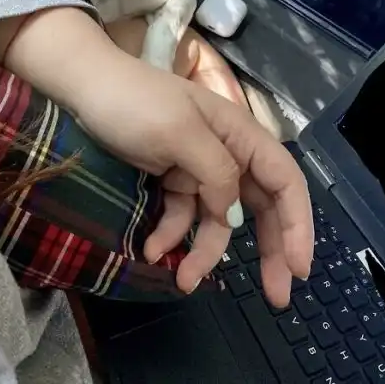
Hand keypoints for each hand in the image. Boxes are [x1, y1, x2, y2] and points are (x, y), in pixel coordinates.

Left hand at [106, 19, 311, 303]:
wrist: (85, 87)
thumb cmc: (135, 102)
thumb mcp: (180, 132)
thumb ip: (216, 172)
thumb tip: (232, 212)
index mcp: (240, 134)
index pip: (285, 180)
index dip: (298, 224)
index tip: (299, 269)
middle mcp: (227, 152)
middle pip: (260, 206)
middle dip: (268, 250)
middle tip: (275, 297)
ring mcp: (198, 167)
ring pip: (217, 219)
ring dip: (205, 252)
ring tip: (185, 283)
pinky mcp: (171, 177)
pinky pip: (182, 215)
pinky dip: (171, 235)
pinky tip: (153, 252)